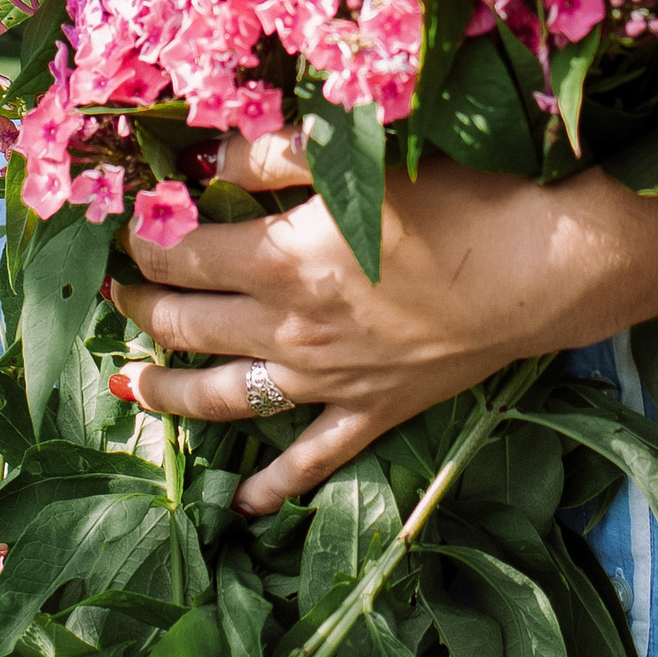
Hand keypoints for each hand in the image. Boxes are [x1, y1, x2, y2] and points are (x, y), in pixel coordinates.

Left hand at [106, 131, 591, 514]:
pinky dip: (274, 485)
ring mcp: (331, 382)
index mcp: (281, 262)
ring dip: (170, 395)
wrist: (541, 268)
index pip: (183, 252)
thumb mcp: (359, 157)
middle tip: (116, 291)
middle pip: (190, 325)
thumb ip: (273, 152)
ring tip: (131, 387)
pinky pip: (311, 459)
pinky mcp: (374, 411)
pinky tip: (246, 504)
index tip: (123, 221)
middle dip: (143, 307)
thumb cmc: (457, 198)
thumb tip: (202, 154)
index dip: (144, 237)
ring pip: (227, 398)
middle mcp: (291, 331)